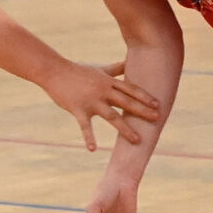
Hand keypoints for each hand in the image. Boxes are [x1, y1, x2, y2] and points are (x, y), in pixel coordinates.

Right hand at [44, 60, 158, 151]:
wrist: (54, 71)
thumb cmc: (78, 70)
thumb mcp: (99, 69)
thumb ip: (115, 68)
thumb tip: (130, 62)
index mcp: (108, 82)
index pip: (130, 89)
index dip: (145, 97)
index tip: (158, 105)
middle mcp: (103, 91)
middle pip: (126, 102)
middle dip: (142, 111)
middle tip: (157, 119)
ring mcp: (91, 101)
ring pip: (112, 116)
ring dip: (125, 129)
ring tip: (138, 140)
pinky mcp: (78, 110)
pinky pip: (85, 126)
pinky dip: (88, 138)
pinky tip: (92, 150)